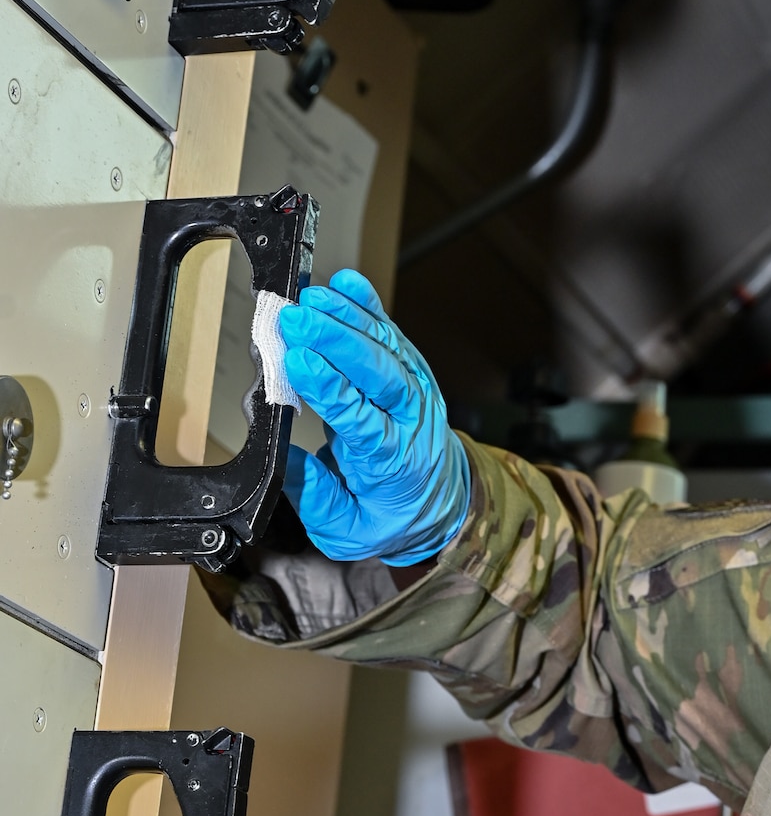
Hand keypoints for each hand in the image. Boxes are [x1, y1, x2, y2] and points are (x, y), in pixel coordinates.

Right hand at [278, 268, 469, 564]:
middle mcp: (411, 420)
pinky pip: (391, 335)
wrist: (442, 501)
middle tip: (296, 319)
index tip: (299, 362)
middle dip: (336, 341)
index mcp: (393, 461)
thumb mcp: (348, 530)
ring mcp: (416, 391)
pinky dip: (369, 308)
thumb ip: (315, 496)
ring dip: (348, 317)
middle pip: (378, 372)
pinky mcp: (411, 372)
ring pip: (386, 346)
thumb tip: (283, 457)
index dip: (330, 388)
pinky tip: (347, 285)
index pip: (362, 418)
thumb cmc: (391, 515)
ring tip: (312, 298)